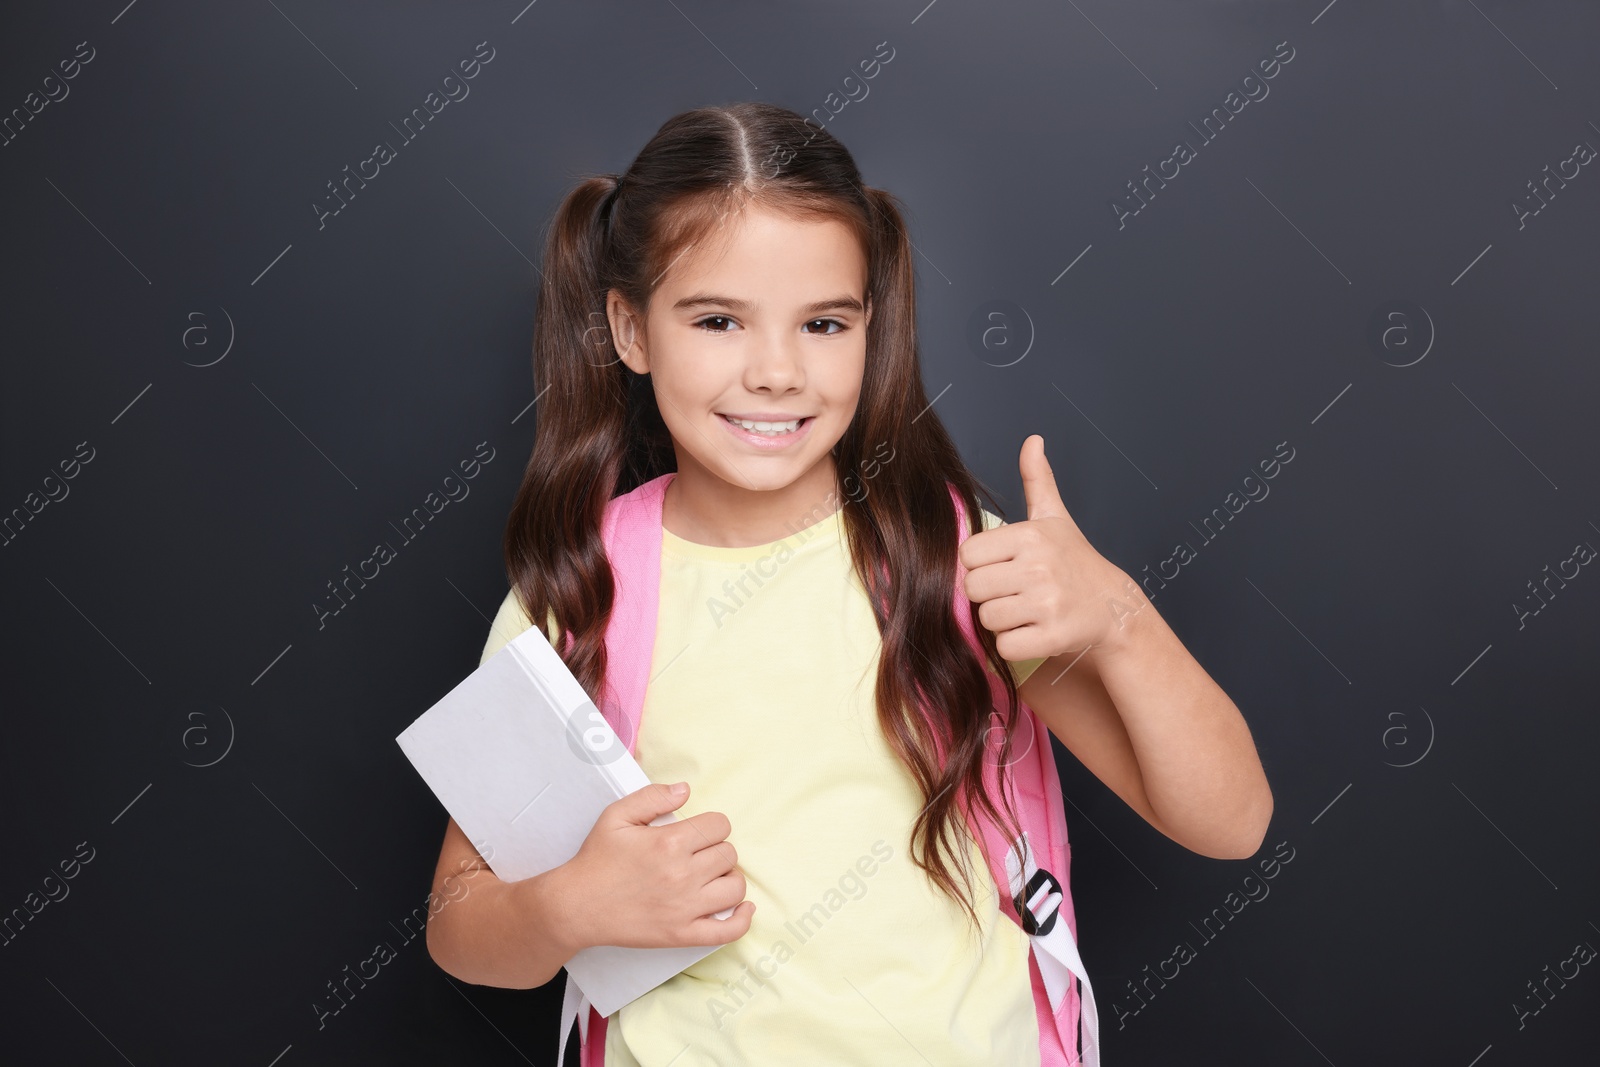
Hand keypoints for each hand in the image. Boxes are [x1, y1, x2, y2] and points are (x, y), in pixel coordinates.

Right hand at [559, 782, 754, 950]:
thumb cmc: (596, 860)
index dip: (711, 825)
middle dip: (716, 849)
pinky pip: (728, 931)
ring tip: (710, 876)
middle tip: (696, 854)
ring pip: (735, 887)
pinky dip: (742, 919)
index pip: (720, 825)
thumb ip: (652, 797)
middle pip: (729, 854)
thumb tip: (685, 790)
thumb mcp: (616, 816)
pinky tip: (742, 908)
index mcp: (669, 843)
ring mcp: (685, 908)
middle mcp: (682, 875)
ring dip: (728, 878)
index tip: (696, 833)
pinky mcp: (682, 935)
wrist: (577, 906)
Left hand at [959, 434, 1146, 660]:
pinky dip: (1016, 645)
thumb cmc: (1074, 561)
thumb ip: (1038, 479)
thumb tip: (1033, 440)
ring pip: (987, 619)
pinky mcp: (1053, 636)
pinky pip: (1006, 646)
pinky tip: (1035, 631)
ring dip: (1002, 622)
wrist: (1114, 607)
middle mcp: (1038, 566)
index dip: (980, 566)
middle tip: (1015, 592)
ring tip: (1026, 611)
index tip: (1003, 567)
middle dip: (988, 595)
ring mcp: (1047, 603)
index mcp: (1030, 536)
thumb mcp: (1055, 518)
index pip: (968, 556)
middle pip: (973, 589)